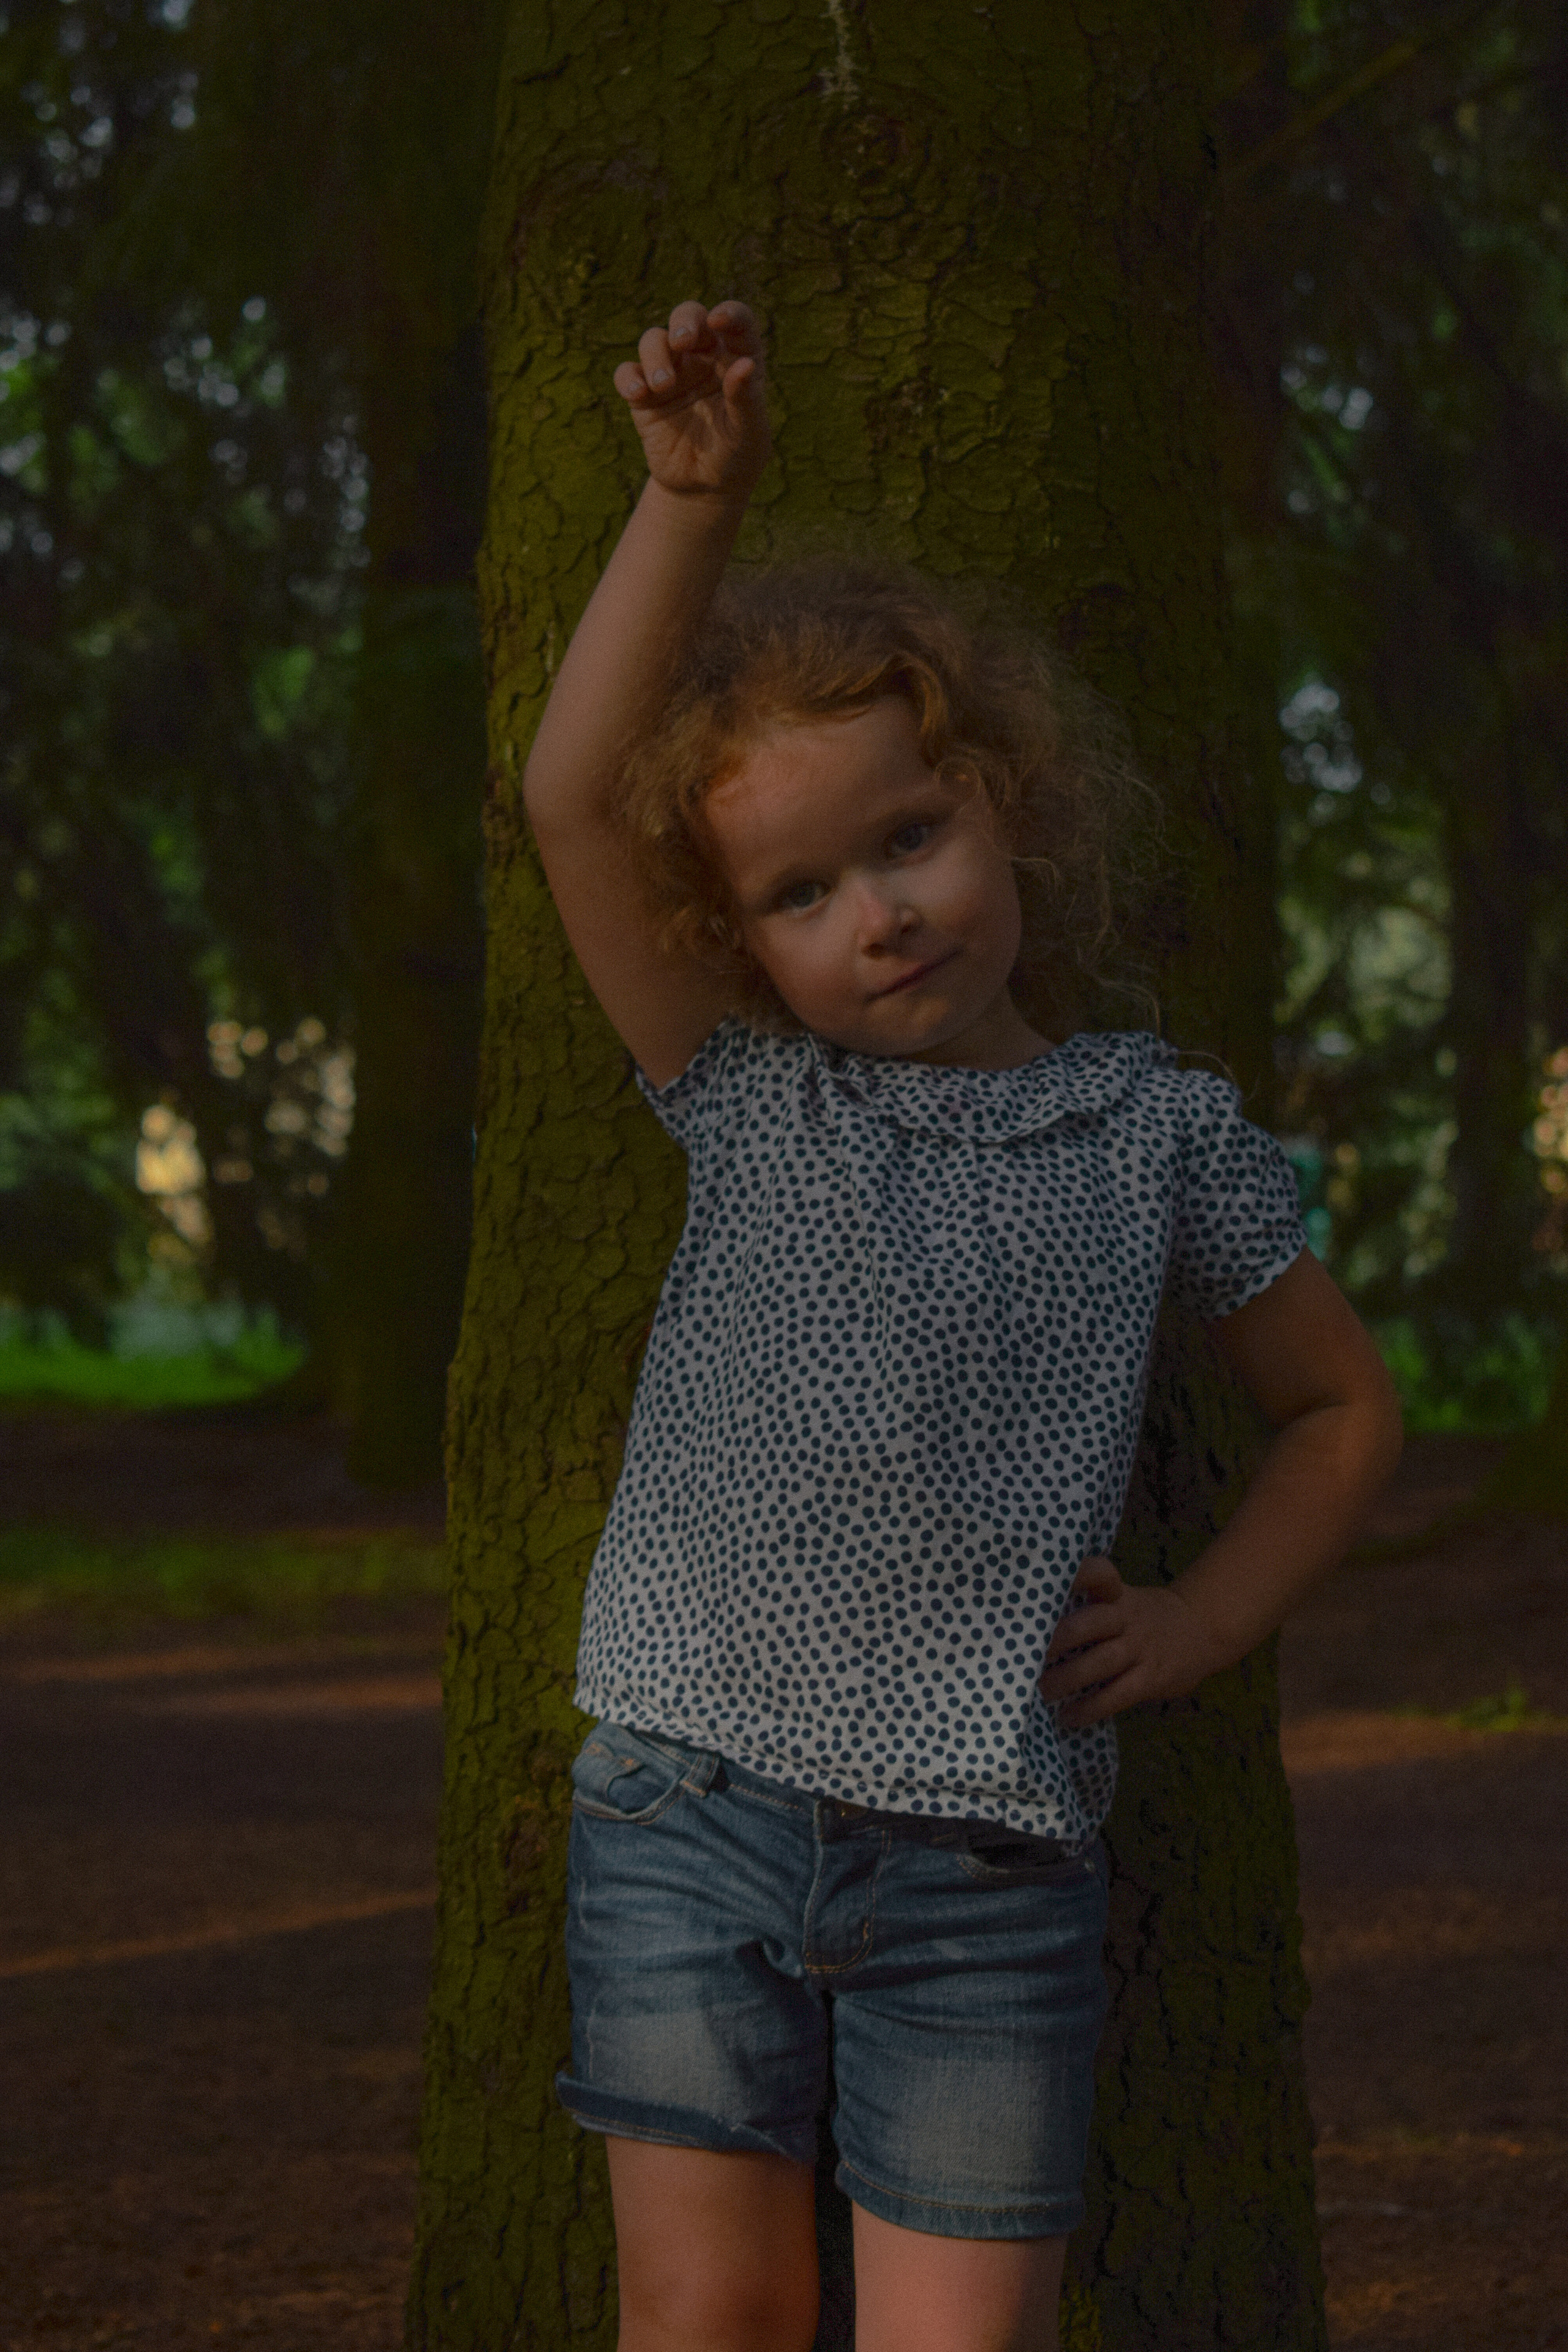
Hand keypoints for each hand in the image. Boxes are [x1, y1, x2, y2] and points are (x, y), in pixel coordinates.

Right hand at [613, 299, 770, 499]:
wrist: (703, 489)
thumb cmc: (736, 456)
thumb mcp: (749, 432)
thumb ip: (746, 399)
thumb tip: (745, 365)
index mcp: (735, 358)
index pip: (737, 323)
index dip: (729, 314)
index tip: (719, 320)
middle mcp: (702, 357)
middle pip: (688, 317)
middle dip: (684, 320)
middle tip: (683, 341)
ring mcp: (671, 372)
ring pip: (655, 340)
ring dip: (656, 355)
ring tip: (664, 385)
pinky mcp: (644, 394)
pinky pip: (628, 373)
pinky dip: (629, 377)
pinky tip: (638, 393)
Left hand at [1037, 1556, 1228, 1729]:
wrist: (1203, 1628)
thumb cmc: (1146, 1617)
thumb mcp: (1124, 1600)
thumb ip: (1090, 1608)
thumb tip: (1032, 1628)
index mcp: (1116, 1595)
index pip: (1099, 1574)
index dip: (1076, 1576)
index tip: (1045, 1583)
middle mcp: (1126, 1617)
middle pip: (1090, 1623)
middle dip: (1057, 1639)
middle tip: (1023, 1653)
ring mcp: (1140, 1648)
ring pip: (1100, 1662)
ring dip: (1068, 1678)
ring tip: (1041, 1691)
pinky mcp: (1151, 1677)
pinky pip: (1118, 1695)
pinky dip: (1092, 1708)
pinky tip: (1069, 1717)